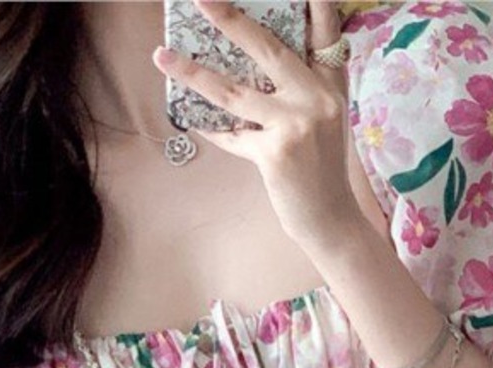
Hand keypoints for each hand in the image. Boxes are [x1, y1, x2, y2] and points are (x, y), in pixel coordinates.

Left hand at [153, 0, 361, 253]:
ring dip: (193, 73)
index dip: (316, 4)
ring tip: (162, 56)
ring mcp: (296, 126)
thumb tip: (255, 63)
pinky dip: (210, 128)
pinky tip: (188, 117)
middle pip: (268, 49)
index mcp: (330, 86)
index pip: (325, 34)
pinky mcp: (275, 154)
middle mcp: (316, 100)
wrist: (330, 221)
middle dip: (231, 20)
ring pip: (234, 91)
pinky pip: (231, 134)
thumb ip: (302, 88)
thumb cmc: (322, 170)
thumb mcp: (324, 121)